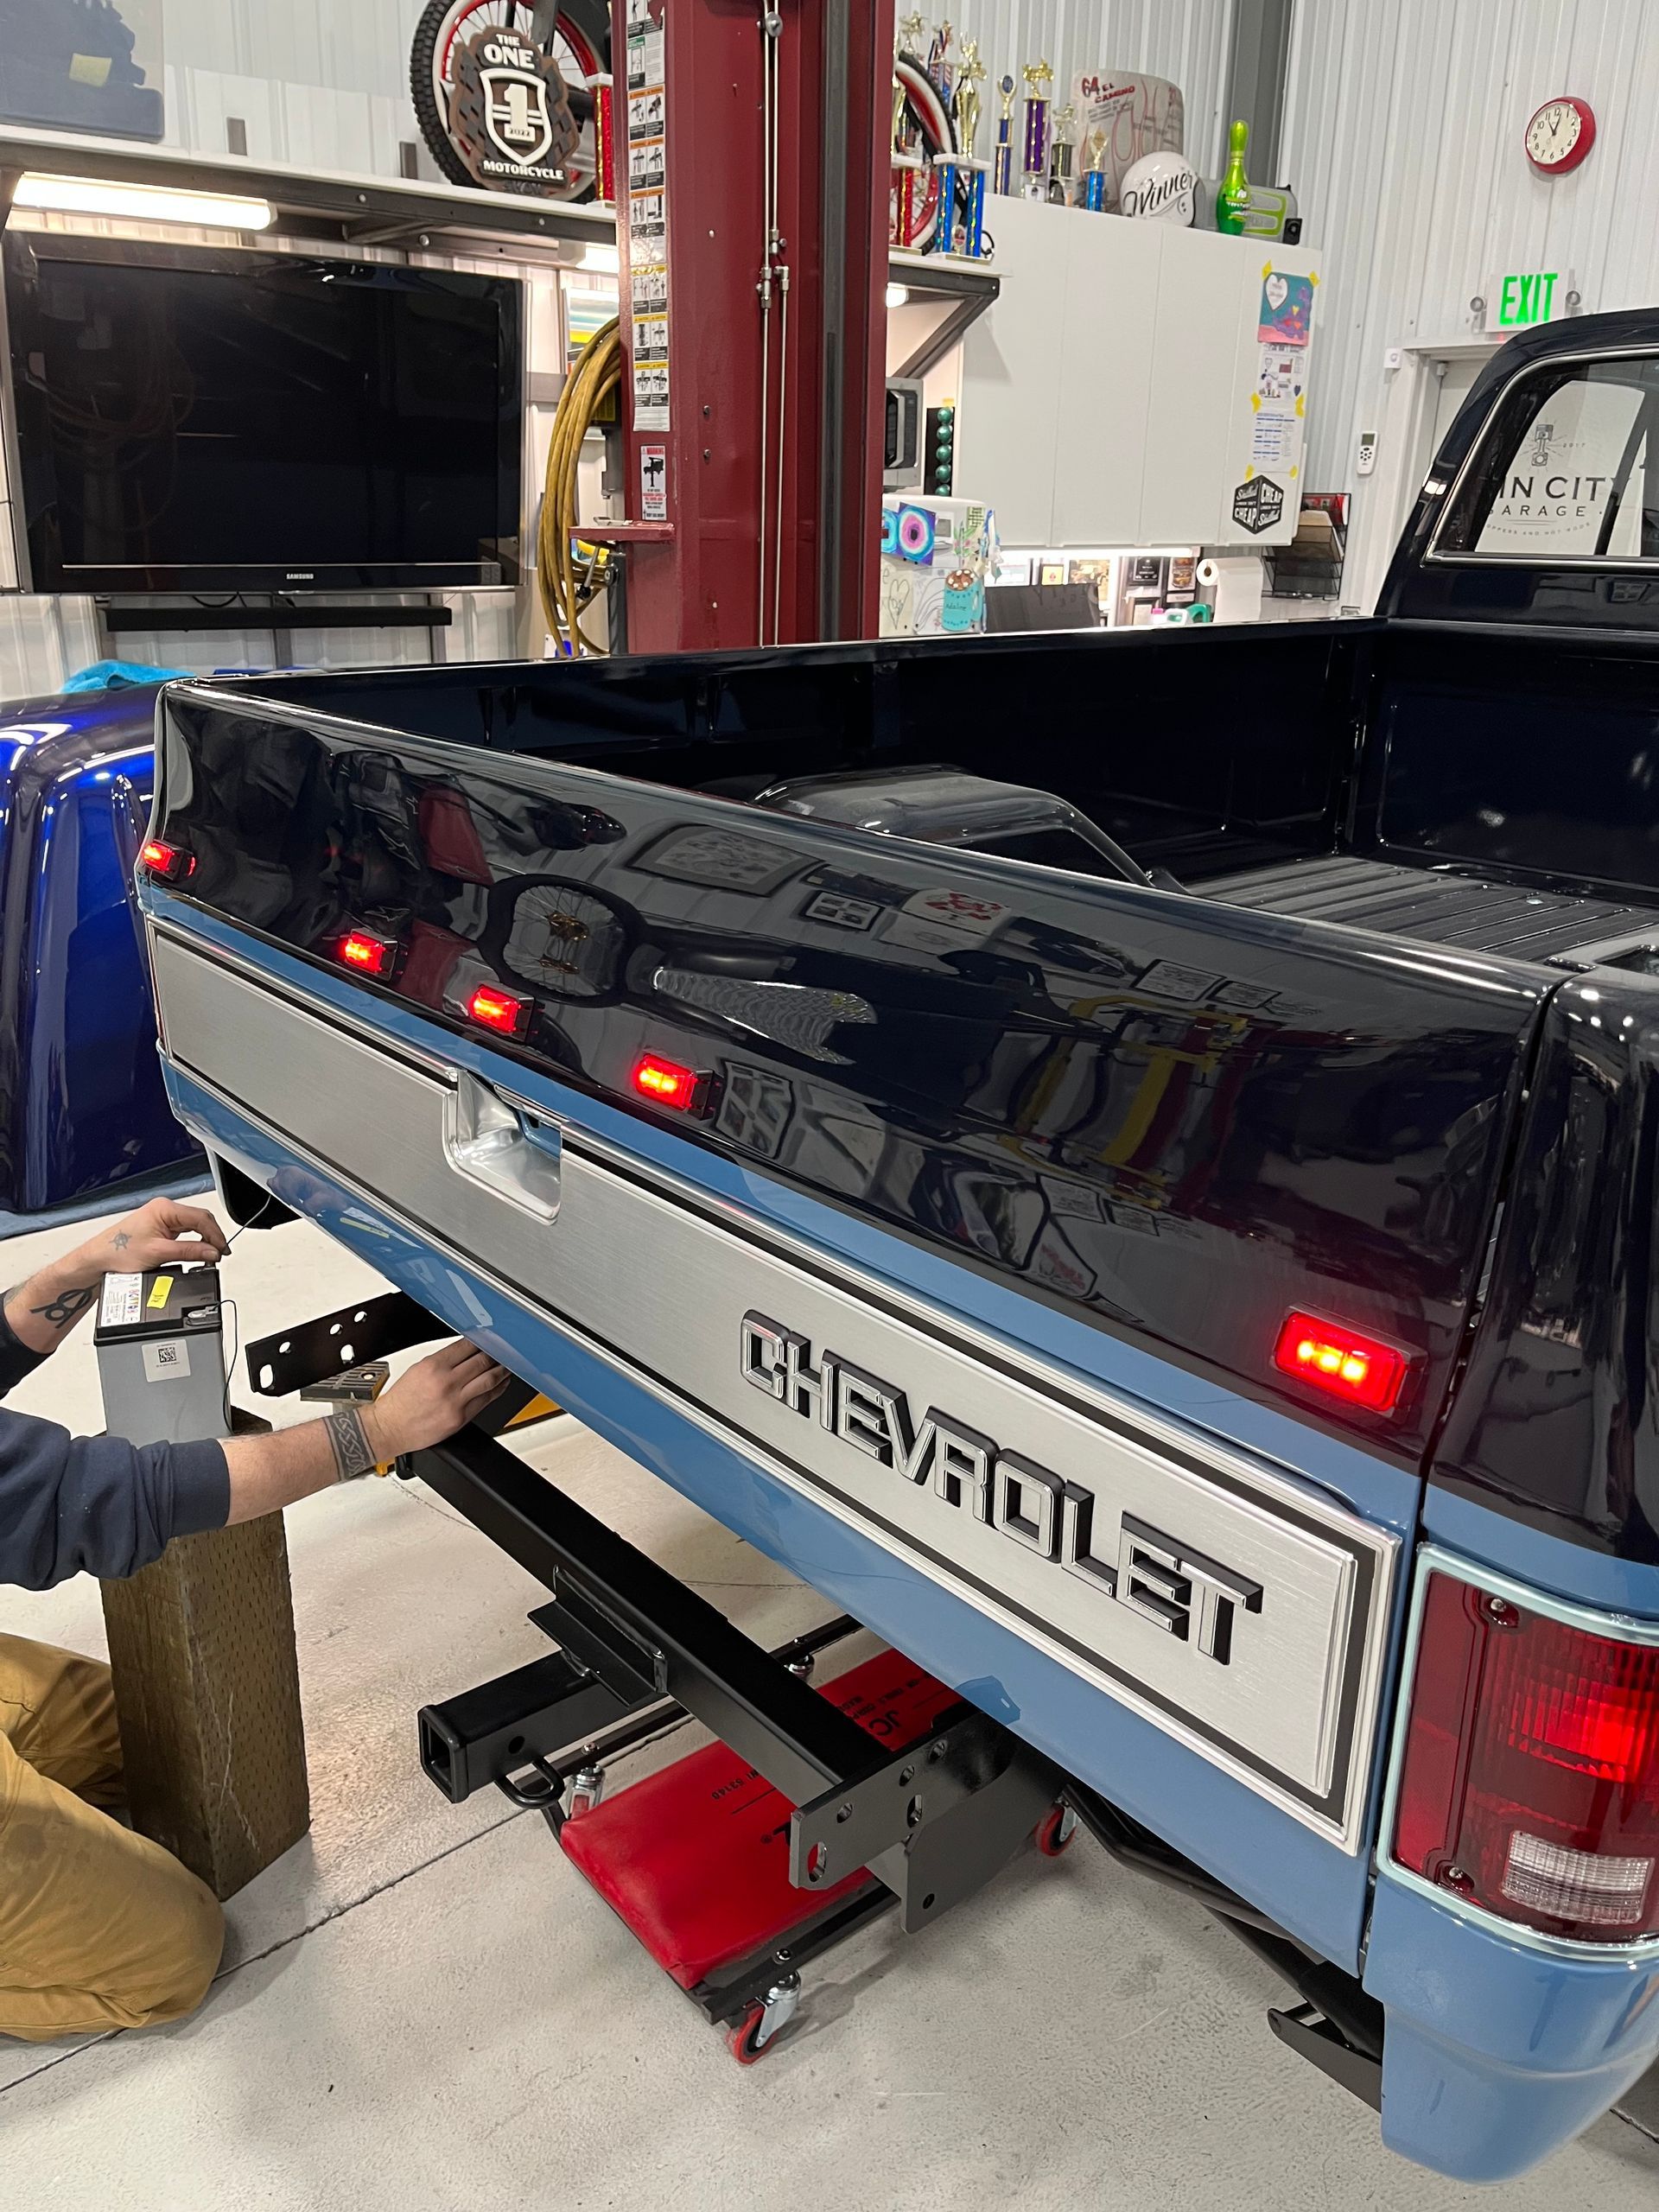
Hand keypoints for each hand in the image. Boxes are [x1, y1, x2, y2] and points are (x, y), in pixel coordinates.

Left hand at [74, 1197, 230, 1279]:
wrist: (99, 1259)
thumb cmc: (118, 1251)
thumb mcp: (159, 1253)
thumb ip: (190, 1252)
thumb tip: (212, 1253)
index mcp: (164, 1208)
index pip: (201, 1218)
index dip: (215, 1235)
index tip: (222, 1251)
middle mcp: (164, 1209)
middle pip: (199, 1220)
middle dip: (212, 1237)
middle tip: (219, 1255)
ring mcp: (162, 1217)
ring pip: (193, 1225)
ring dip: (204, 1239)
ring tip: (210, 1255)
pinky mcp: (160, 1227)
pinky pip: (184, 1231)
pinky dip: (194, 1241)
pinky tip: (197, 1251)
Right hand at [365, 1341, 510, 1459]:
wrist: (389, 1428)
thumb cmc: (400, 1402)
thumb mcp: (417, 1370)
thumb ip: (443, 1361)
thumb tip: (465, 1352)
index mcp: (433, 1366)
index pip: (466, 1346)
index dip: (482, 1341)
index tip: (489, 1339)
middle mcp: (446, 1382)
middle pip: (482, 1361)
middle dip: (495, 1355)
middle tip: (501, 1352)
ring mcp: (455, 1401)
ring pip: (489, 1380)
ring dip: (502, 1372)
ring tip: (506, 1367)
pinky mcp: (461, 1418)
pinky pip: (486, 1400)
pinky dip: (497, 1390)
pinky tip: (501, 1385)